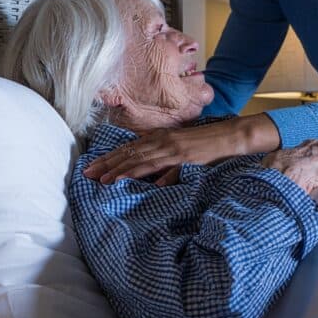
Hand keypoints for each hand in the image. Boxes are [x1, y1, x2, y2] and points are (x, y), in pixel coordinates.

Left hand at [82, 114, 280, 183]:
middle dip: (106, 164)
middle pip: (128, 154)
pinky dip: (147, 172)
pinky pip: (161, 166)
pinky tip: (136, 181)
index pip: (128, 149)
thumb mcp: (183, 154)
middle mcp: (162, 141)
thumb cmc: (208, 147)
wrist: (231, 136)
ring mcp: (172, 148)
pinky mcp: (184, 156)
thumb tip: (153, 181)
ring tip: (102, 180)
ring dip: (119, 170)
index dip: (109, 158)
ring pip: (140, 160)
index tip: (91, 168)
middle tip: (86, 174)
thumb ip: (167, 164)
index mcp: (160, 138)